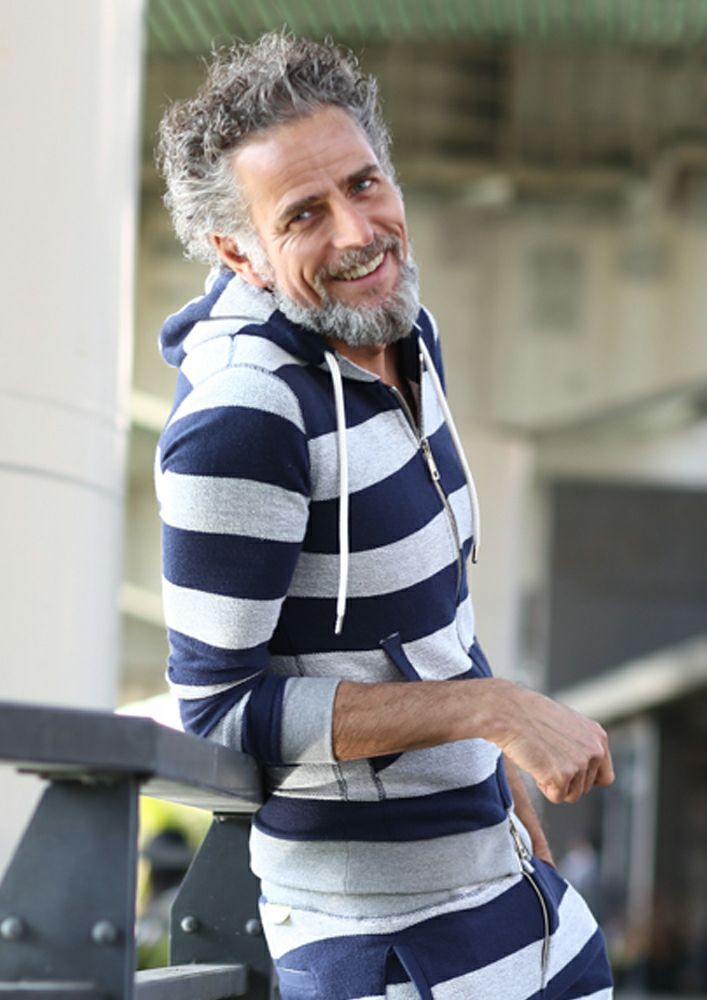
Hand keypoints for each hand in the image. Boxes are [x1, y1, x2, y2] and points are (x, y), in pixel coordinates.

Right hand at [486, 681, 613, 804]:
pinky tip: (535, 765)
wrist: (508, 712)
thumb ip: (581, 743)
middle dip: (566, 780)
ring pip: (572, 795)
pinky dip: (543, 787)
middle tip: (545, 758)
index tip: (568, 772)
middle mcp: (594, 751)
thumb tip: (582, 765)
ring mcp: (580, 764)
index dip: (584, 778)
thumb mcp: (566, 722)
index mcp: (598, 736)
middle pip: (586, 788)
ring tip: (540, 759)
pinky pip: (556, 797)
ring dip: (554, 784)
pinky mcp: (563, 777)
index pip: (605, 777)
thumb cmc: (529, 714)